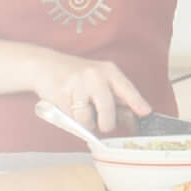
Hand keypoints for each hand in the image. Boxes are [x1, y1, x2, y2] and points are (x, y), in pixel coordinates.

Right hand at [32, 50, 149, 134]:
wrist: (45, 65)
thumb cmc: (77, 74)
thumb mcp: (100, 76)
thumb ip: (115, 92)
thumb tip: (134, 112)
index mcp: (109, 70)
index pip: (126, 88)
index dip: (136, 102)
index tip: (145, 112)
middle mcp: (94, 75)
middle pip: (107, 109)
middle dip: (107, 124)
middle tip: (105, 125)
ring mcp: (76, 84)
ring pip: (87, 118)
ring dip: (86, 122)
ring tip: (82, 111)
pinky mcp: (60, 93)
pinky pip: (71, 117)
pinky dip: (71, 119)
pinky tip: (69, 106)